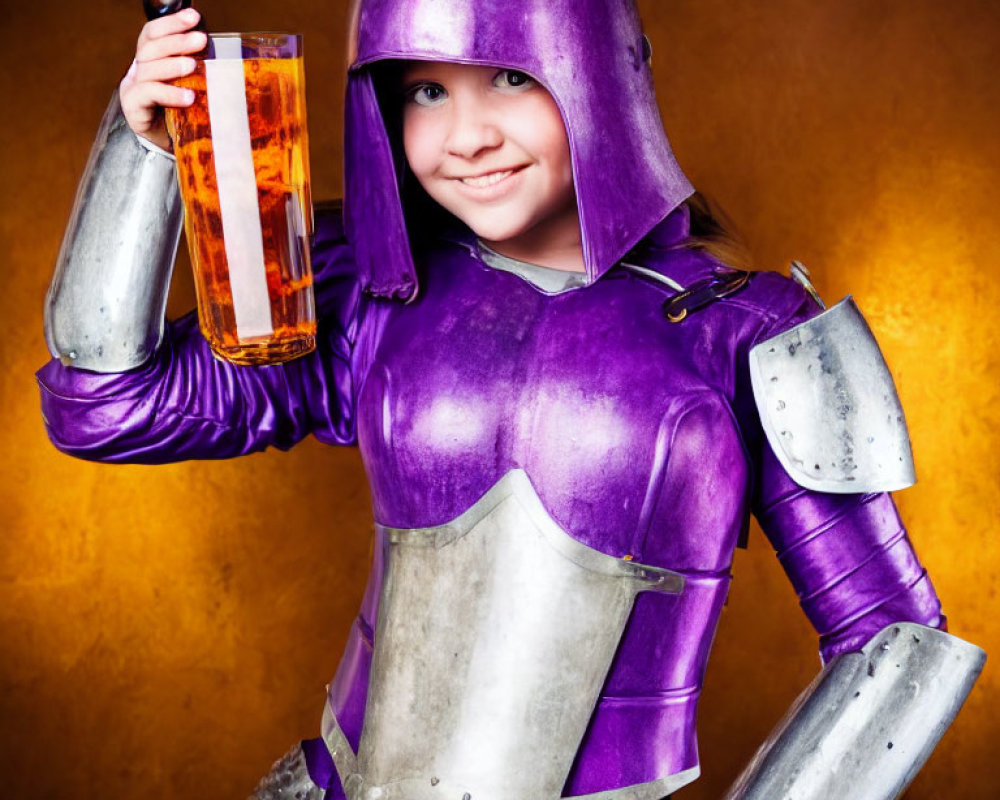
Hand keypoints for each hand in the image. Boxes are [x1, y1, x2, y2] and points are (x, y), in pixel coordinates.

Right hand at [119, 7, 206, 151]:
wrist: (175, 148)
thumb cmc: (187, 116)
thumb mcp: (195, 88)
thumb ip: (201, 71)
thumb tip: (229, 55)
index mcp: (151, 61)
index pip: (154, 34)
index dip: (172, 23)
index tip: (194, 17)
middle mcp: (139, 71)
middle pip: (151, 48)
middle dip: (177, 41)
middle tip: (201, 39)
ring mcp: (134, 89)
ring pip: (149, 69)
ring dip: (173, 65)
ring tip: (193, 66)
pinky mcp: (134, 109)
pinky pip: (149, 95)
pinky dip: (169, 94)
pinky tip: (188, 97)